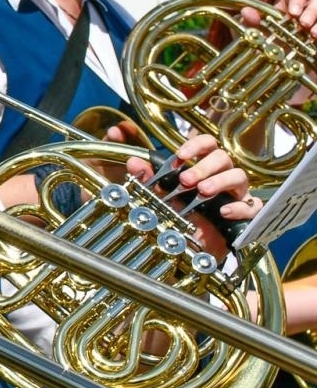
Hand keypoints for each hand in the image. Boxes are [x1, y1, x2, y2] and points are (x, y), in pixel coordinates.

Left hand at [127, 133, 258, 258]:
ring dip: (220, 181)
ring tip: (202, 191)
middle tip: (185, 180)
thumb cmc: (177, 211)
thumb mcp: (158, 194)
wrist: (189, 244)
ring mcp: (236, 193)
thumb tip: (133, 162)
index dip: (196, 145)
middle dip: (204, 166)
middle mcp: (222, 175)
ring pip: (239, 176)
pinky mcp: (245, 214)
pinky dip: (240, 207)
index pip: (208, 143)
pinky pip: (253, 207)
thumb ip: (146, 178)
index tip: (180, 157)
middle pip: (223, 158)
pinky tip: (223, 211)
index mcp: (204, 165)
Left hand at [241, 0, 315, 104]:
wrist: (276, 75)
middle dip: (313, 9)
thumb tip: (246, 12)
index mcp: (289, 6)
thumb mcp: (252, 37)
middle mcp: (306, 13)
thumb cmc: (263, 49)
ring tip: (314, 34)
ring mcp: (316, 27)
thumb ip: (248, 24)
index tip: (292, 12)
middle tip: (303, 23)